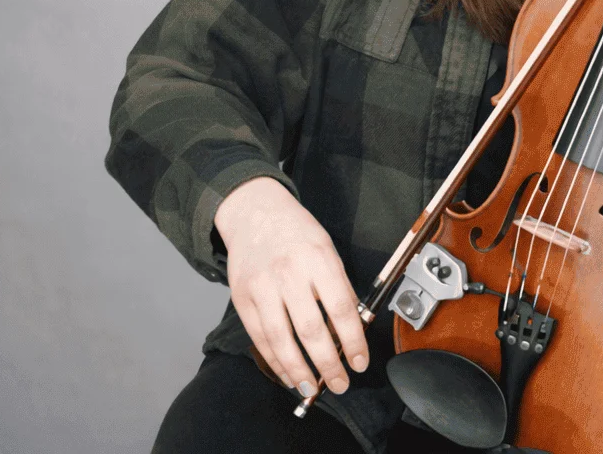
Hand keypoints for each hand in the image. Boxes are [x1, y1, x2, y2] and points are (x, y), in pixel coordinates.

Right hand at [213, 177, 367, 397]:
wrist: (255, 213)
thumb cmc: (297, 232)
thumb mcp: (328, 249)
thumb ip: (339, 287)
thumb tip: (354, 326)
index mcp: (318, 259)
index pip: (340, 308)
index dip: (352, 340)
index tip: (361, 361)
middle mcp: (288, 275)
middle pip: (310, 329)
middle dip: (327, 364)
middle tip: (340, 384)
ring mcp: (261, 288)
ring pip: (280, 340)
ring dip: (298, 371)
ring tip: (312, 390)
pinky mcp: (241, 298)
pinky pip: (259, 338)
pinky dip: (274, 361)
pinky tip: (287, 375)